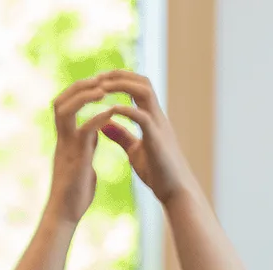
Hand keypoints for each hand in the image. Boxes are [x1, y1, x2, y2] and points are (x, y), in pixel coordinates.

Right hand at [45, 76, 119, 224]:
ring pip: (66, 111)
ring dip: (84, 96)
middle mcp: (63, 140)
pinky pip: (85, 131)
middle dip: (79, 87)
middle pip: (60, 102)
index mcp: (66, 140)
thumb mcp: (83, 162)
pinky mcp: (76, 158)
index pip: (65, 106)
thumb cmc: (75, 194)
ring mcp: (67, 148)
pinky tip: (112, 110)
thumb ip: (87, 146)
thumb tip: (94, 135)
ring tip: (102, 88)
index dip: (78, 91)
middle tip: (98, 78)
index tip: (97, 83)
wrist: (66, 215)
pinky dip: (98, 118)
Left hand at [94, 71, 194, 204]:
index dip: (120, 79)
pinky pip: (142, 117)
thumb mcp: (134, 150)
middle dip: (120, 76)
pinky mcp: (157, 139)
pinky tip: (111, 110)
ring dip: (122, 86)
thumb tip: (104, 123)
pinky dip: (127, 111)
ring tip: (101, 87)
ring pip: (144, 92)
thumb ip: (121, 135)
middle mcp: (157, 117)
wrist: (175, 190)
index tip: (98, 80)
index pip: (138, 87)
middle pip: (142, 82)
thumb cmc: (157, 172)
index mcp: (151, 118)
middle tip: (97, 77)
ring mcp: (159, 126)